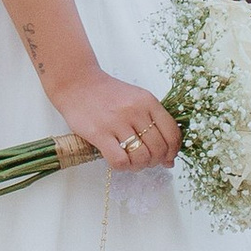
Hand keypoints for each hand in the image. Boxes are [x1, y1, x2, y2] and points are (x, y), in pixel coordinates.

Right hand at [56, 68, 180, 170]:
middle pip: (159, 148)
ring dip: (140, 166)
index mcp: (148, 101)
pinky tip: (120, 161)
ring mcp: (117, 122)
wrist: (78, 84)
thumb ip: (153, 122)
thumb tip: (169, 158)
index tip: (167, 158)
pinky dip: (124, 167)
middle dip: (156, 161)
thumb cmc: (108, 95)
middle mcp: (136, 111)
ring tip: (133, 162)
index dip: (173, 151)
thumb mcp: (137, 99)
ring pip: (141, 157)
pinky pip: (120, 161)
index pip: (172, 133)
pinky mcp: (100, 133)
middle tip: (147, 161)